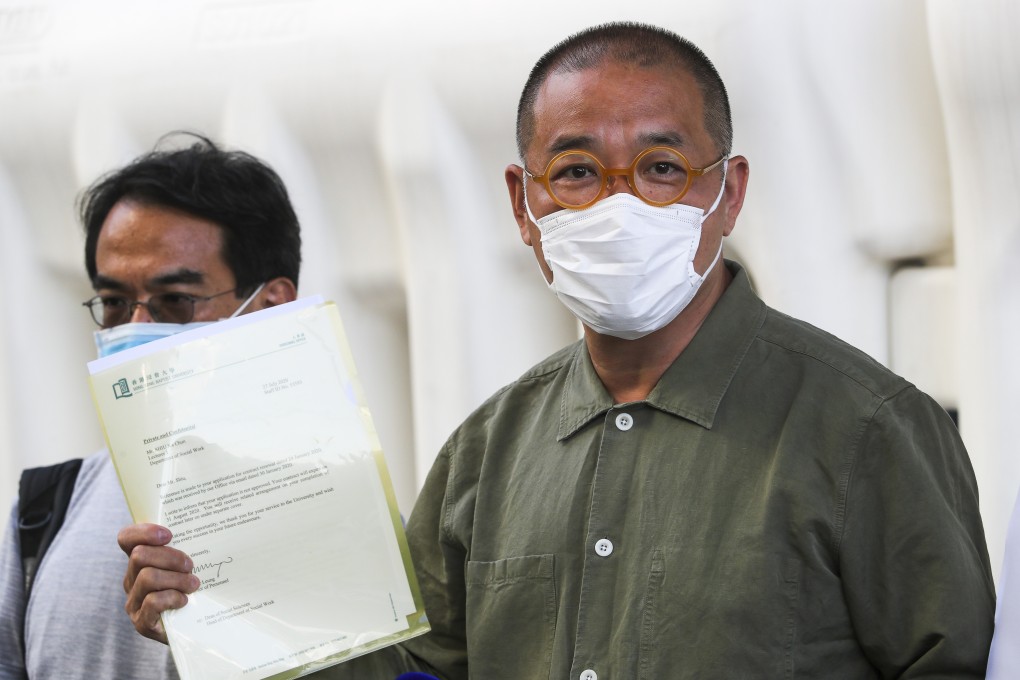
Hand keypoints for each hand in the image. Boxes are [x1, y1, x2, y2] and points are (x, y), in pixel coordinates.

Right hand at [118, 523, 199, 643]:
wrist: (193, 627)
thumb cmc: (192, 589)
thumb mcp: (187, 565)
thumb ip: (186, 549)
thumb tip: (205, 532)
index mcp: (140, 561)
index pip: (126, 538)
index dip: (143, 532)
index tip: (169, 535)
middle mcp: (131, 579)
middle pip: (140, 555)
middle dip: (170, 557)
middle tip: (190, 566)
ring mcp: (134, 602)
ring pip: (148, 577)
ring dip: (176, 579)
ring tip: (193, 584)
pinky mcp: (141, 622)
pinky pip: (152, 602)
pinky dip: (172, 598)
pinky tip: (185, 600)